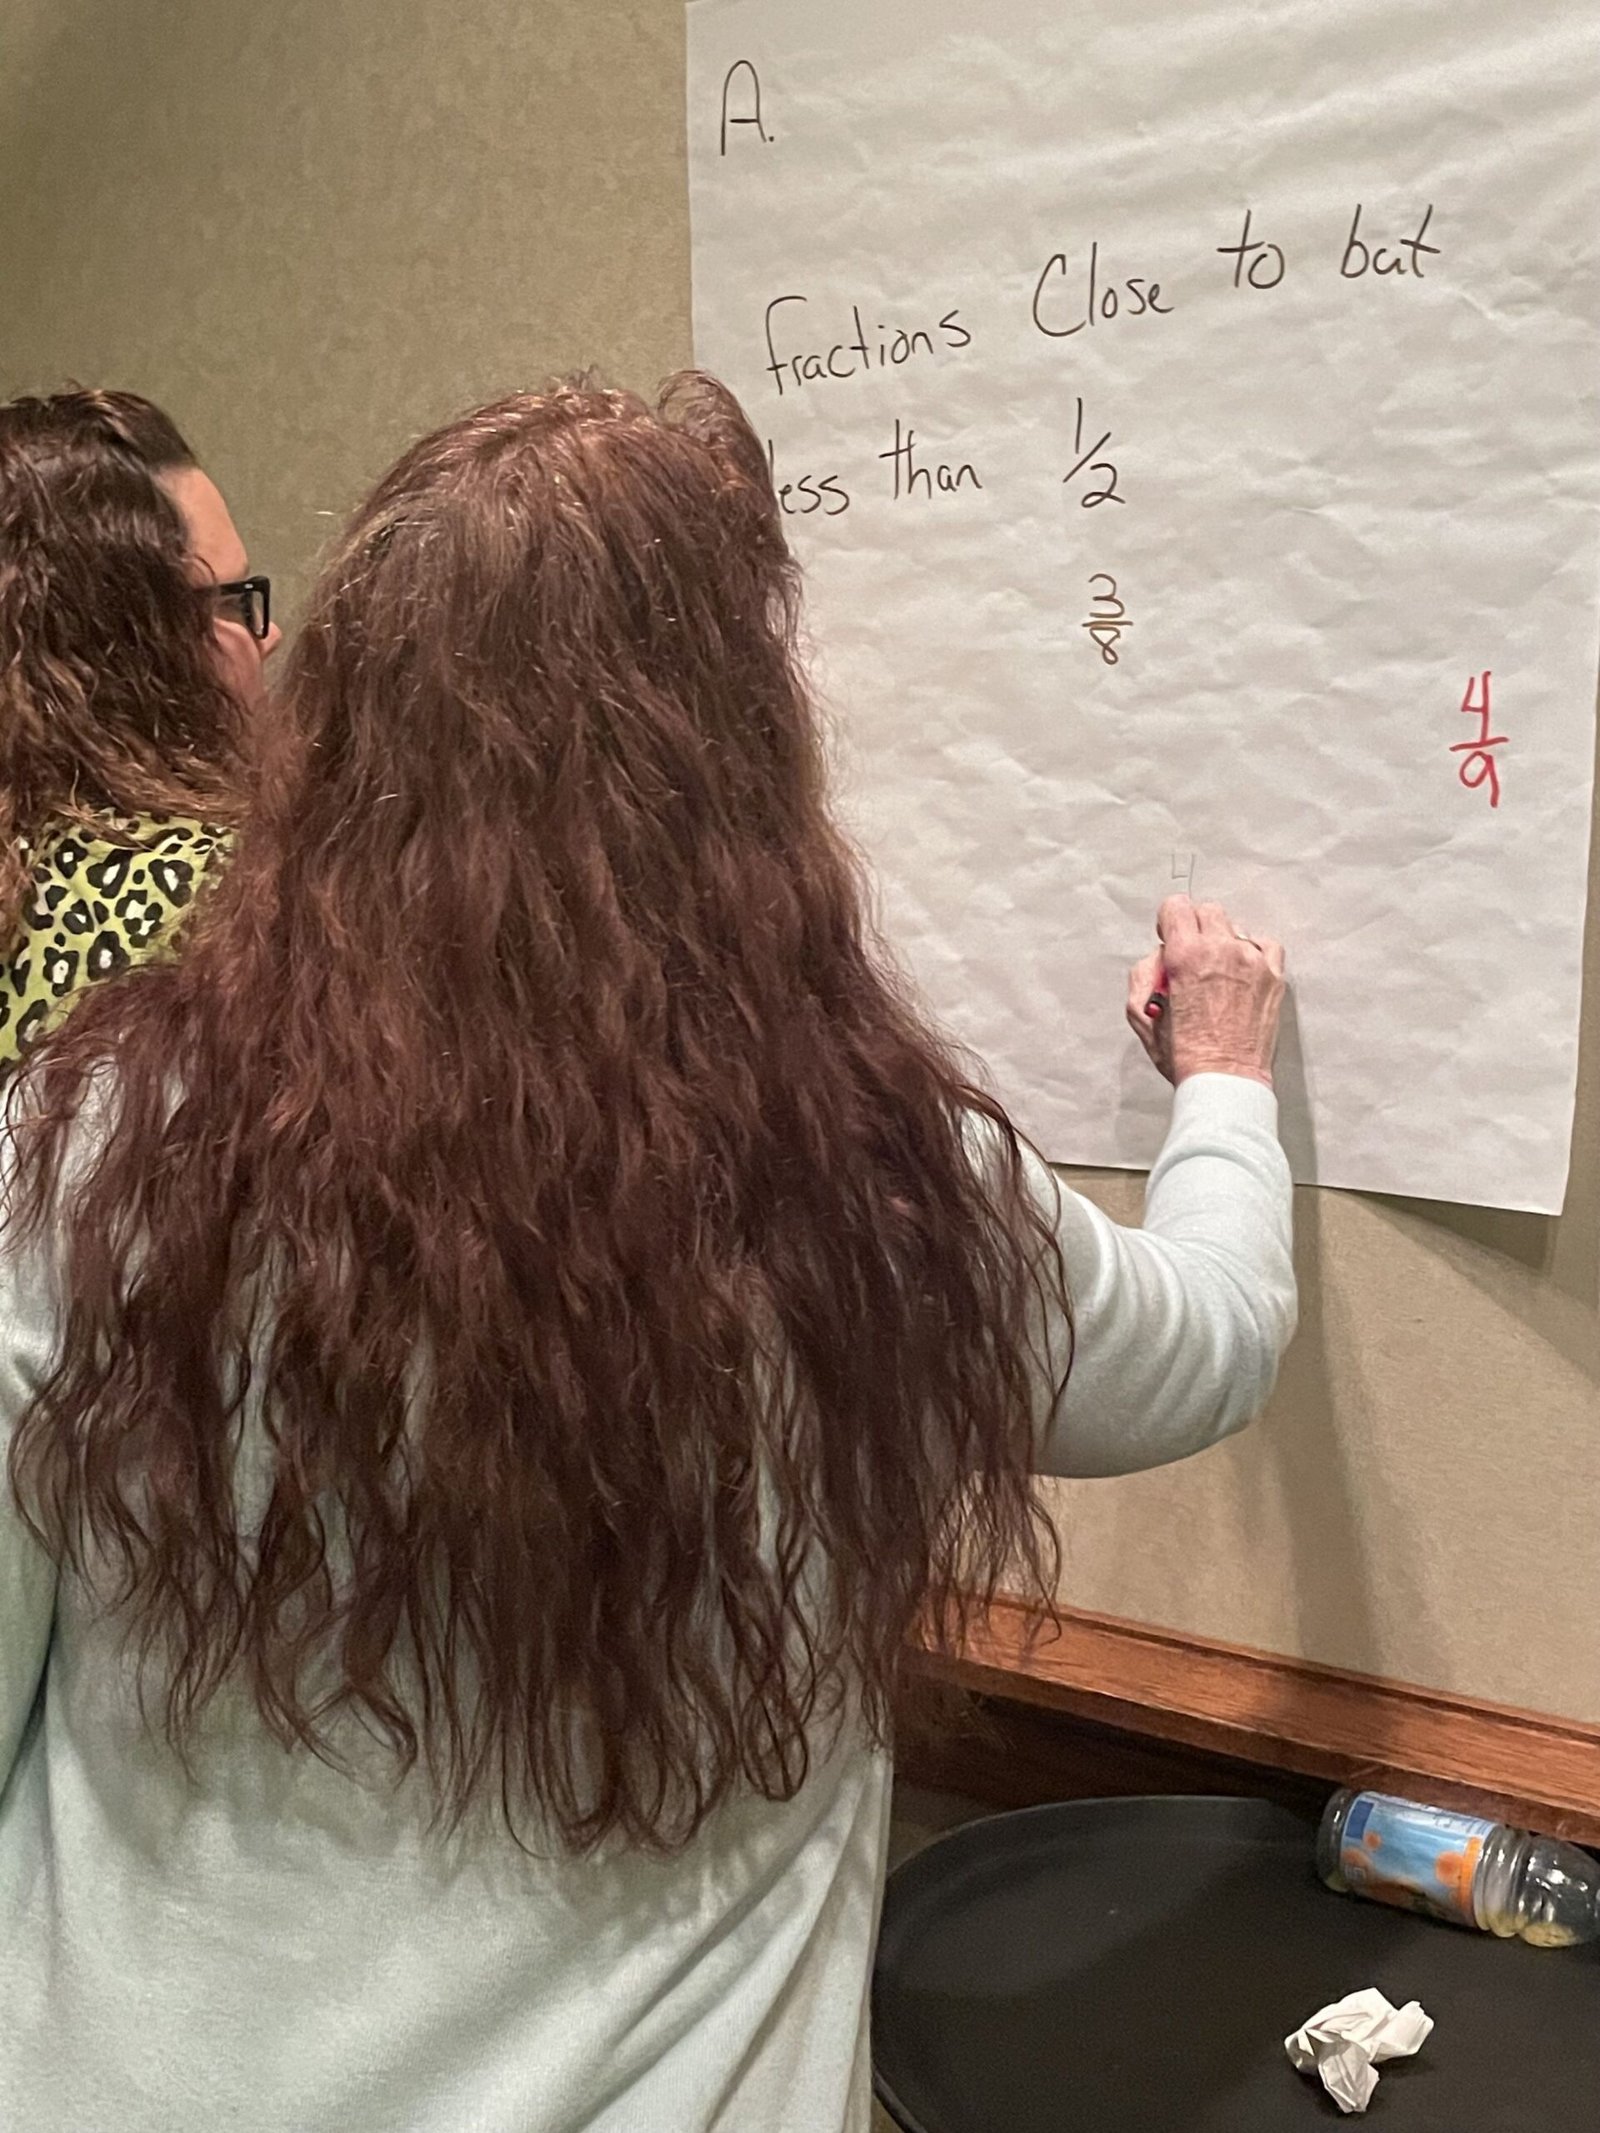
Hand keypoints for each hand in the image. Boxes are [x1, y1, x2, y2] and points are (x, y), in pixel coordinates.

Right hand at [1126, 897, 1285, 1087]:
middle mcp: (1221, 951)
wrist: (1225, 1079)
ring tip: (1218, 973)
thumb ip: (1144, 974)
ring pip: (1236, 927)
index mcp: (1185, 957)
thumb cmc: (1187, 1055)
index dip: (1169, 921)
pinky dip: (1253, 953)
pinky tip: (1241, 973)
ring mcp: (1252, 961)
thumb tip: (1160, 958)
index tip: (1171, 936)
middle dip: (1196, 929)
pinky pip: (1265, 945)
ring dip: (1224, 942)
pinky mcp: (1274, 976)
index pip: (1176, 907)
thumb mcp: (1141, 1014)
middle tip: (1192, 956)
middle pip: (1208, 911)